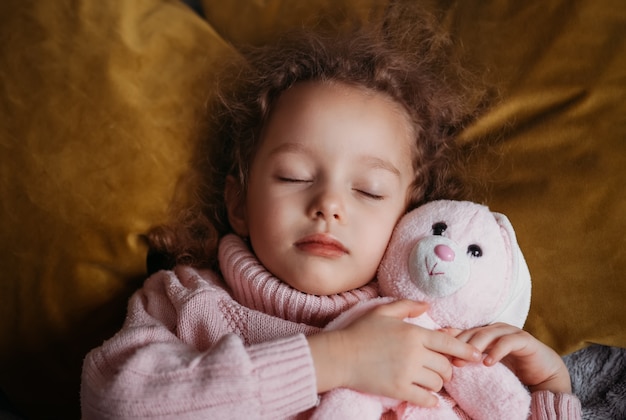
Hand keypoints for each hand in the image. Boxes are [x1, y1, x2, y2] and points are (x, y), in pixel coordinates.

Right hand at [307, 299, 481, 406]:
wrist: (339, 355)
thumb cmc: (360, 332)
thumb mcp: (383, 312)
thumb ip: (407, 307)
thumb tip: (427, 306)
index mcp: (414, 333)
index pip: (449, 344)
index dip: (466, 351)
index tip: (476, 356)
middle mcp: (415, 353)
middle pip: (445, 366)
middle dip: (447, 369)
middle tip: (441, 370)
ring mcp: (407, 372)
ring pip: (437, 383)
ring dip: (437, 383)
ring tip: (429, 381)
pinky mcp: (398, 389)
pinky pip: (425, 399)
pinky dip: (431, 400)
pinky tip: (427, 397)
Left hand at [448, 323, 571, 393]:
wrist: (543, 374)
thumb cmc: (513, 368)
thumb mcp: (488, 363)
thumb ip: (471, 359)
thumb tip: (446, 362)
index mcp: (484, 332)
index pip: (463, 332)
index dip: (450, 339)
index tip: (438, 350)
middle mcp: (495, 329)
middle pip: (473, 332)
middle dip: (461, 344)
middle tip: (452, 359)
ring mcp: (510, 332)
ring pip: (488, 334)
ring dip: (477, 346)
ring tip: (469, 360)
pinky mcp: (524, 339)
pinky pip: (508, 342)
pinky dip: (497, 351)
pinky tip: (488, 363)